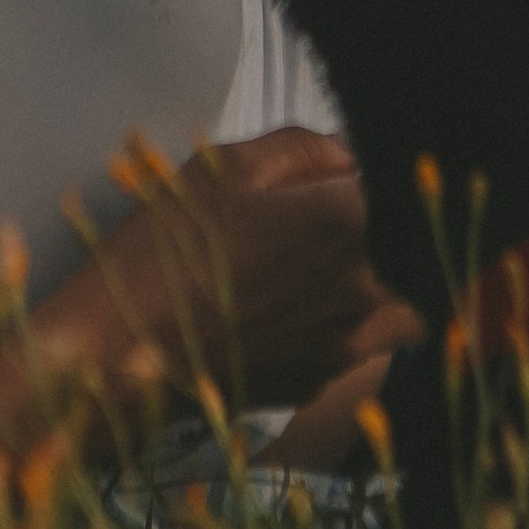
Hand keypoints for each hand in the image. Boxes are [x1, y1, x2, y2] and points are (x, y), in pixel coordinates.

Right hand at [89, 127, 419, 409]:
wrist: (118, 360)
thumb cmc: (163, 253)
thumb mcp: (222, 168)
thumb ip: (302, 148)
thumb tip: (348, 153)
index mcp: (346, 221)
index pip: (398, 183)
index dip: (380, 172)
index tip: (354, 171)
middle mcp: (365, 286)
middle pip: (410, 244)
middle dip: (386, 224)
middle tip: (330, 216)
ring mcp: (349, 342)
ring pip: (404, 301)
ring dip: (386, 280)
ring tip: (331, 267)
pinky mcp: (324, 381)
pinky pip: (363, 342)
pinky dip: (350, 323)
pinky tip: (299, 310)